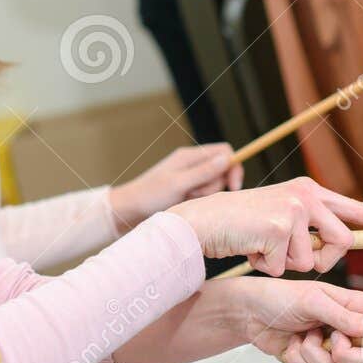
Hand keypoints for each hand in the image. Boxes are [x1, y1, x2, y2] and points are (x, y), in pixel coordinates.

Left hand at [111, 143, 242, 229]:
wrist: (129, 210)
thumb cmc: (149, 196)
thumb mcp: (178, 184)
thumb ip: (203, 172)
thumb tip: (228, 159)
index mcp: (189, 156)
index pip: (224, 152)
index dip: (233, 167)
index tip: (233, 187)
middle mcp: (192, 164)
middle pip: (222, 170)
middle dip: (214, 186)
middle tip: (194, 194)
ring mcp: (190, 177)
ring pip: (214, 185)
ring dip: (204, 195)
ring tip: (185, 200)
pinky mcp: (187, 190)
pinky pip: (204, 194)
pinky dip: (199, 201)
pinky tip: (185, 204)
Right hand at [170, 176, 362, 274]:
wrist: (203, 221)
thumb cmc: (238, 224)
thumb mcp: (279, 216)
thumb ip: (307, 225)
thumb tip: (330, 248)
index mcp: (309, 191)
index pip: (354, 209)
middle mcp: (305, 196)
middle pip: (342, 242)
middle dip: (323, 261)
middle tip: (296, 259)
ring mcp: (292, 210)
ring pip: (310, 260)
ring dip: (285, 265)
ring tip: (262, 248)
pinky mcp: (277, 227)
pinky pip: (284, 267)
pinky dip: (266, 267)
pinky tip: (250, 250)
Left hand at [228, 279, 362, 362]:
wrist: (249, 313)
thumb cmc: (280, 297)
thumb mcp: (314, 300)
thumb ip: (345, 316)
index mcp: (359, 309)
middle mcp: (351, 332)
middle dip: (352, 356)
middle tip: (333, 341)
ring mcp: (333, 351)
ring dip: (316, 354)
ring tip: (304, 334)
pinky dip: (300, 360)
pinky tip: (292, 344)